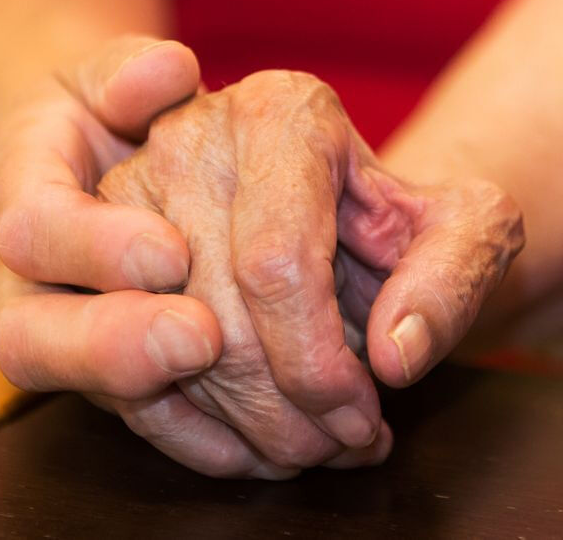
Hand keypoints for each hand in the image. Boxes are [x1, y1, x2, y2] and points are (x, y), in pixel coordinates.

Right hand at [0, 37, 287, 476]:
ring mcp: (64, 335)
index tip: (172, 253)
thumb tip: (166, 70)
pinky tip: (264, 449)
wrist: (88, 162)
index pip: (37, 226)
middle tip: (202, 340)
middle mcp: (30, 279)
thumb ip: (129, 72)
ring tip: (262, 415)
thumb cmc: (106, 112)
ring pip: (92, 398)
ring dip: (173, 413)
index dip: (95, 247)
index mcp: (26, 190)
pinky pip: (137, 426)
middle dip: (116, 346)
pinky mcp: (105, 376)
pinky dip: (199, 443)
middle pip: (34, 339)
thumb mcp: (110, 75)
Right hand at [97, 70, 523, 472]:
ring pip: (154, 350)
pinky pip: (116, 364)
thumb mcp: (468, 227)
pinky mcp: (94, 255)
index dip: (315, 364)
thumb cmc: (399, 219)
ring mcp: (128, 197)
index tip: (359, 413)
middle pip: (210, 317)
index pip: (276, 262)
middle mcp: (189, 140)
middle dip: (280, 410)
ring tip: (308, 446)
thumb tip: (397, 352)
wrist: (339, 211)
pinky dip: (187, 430)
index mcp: (281, 114)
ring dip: (239, 425)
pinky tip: (249, 448)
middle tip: (341, 444)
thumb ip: (453, 277)